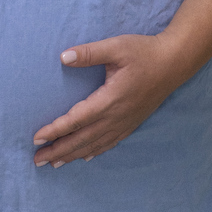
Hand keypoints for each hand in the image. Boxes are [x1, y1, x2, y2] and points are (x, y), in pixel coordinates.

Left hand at [32, 35, 184, 167]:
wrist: (175, 62)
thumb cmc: (144, 52)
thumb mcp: (116, 47)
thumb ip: (89, 53)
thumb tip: (63, 57)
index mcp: (110, 99)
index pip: (76, 119)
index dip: (55, 130)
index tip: (36, 138)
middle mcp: (117, 116)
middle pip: (82, 139)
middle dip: (59, 151)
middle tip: (37, 160)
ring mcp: (125, 122)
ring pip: (95, 144)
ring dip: (73, 155)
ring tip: (54, 164)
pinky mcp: (132, 122)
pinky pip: (110, 142)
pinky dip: (94, 152)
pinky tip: (85, 157)